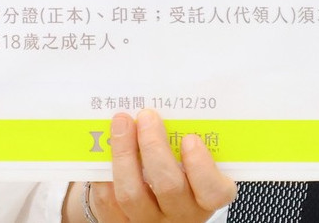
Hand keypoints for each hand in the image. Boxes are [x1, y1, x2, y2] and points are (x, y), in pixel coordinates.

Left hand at [66, 110, 235, 222]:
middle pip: (169, 186)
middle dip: (154, 146)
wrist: (144, 204)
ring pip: (132, 194)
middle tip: (147, 116)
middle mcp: (179, 215)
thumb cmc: (171, 173)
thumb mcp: (187, 163)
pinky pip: (108, 199)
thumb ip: (180, 141)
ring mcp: (148, 221)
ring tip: (121, 122)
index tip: (190, 138)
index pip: (214, 192)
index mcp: (203, 198)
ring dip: (124, 152)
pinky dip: (104, 170)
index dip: (202, 166)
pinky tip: (105, 148)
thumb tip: (161, 106)